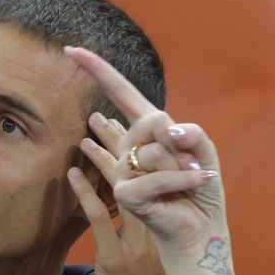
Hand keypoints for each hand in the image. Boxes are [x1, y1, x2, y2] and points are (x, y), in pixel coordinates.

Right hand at [64, 47, 224, 256]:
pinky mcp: (126, 193)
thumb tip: (168, 132)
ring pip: (158, 150)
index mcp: (145, 130)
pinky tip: (196, 185)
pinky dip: (184, 180)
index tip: (71, 49)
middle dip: (181, 142)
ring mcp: (124, 170)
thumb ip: (189, 132)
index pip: (121, 92)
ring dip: (184, 167)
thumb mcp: (203, 149)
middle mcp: (129, 147)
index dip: (97, 70)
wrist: (202, 225)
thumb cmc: (199, 187)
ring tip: (188, 183)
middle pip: (154, 120)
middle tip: (191, 165)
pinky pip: (160, 175)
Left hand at [67, 113, 178, 274]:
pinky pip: (100, 219)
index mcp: (172, 229)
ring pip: (123, 190)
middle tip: (105, 115)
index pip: (162, 177)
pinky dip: (85, 194)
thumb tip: (143, 214)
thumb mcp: (161, 265)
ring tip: (87, 132)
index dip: (148, 149)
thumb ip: (153, 236)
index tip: (134, 123)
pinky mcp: (116, 260)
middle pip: (144, 175)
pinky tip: (71, 174)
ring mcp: (137, 245)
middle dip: (125, 141)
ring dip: (103, 158)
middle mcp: (158, 231)